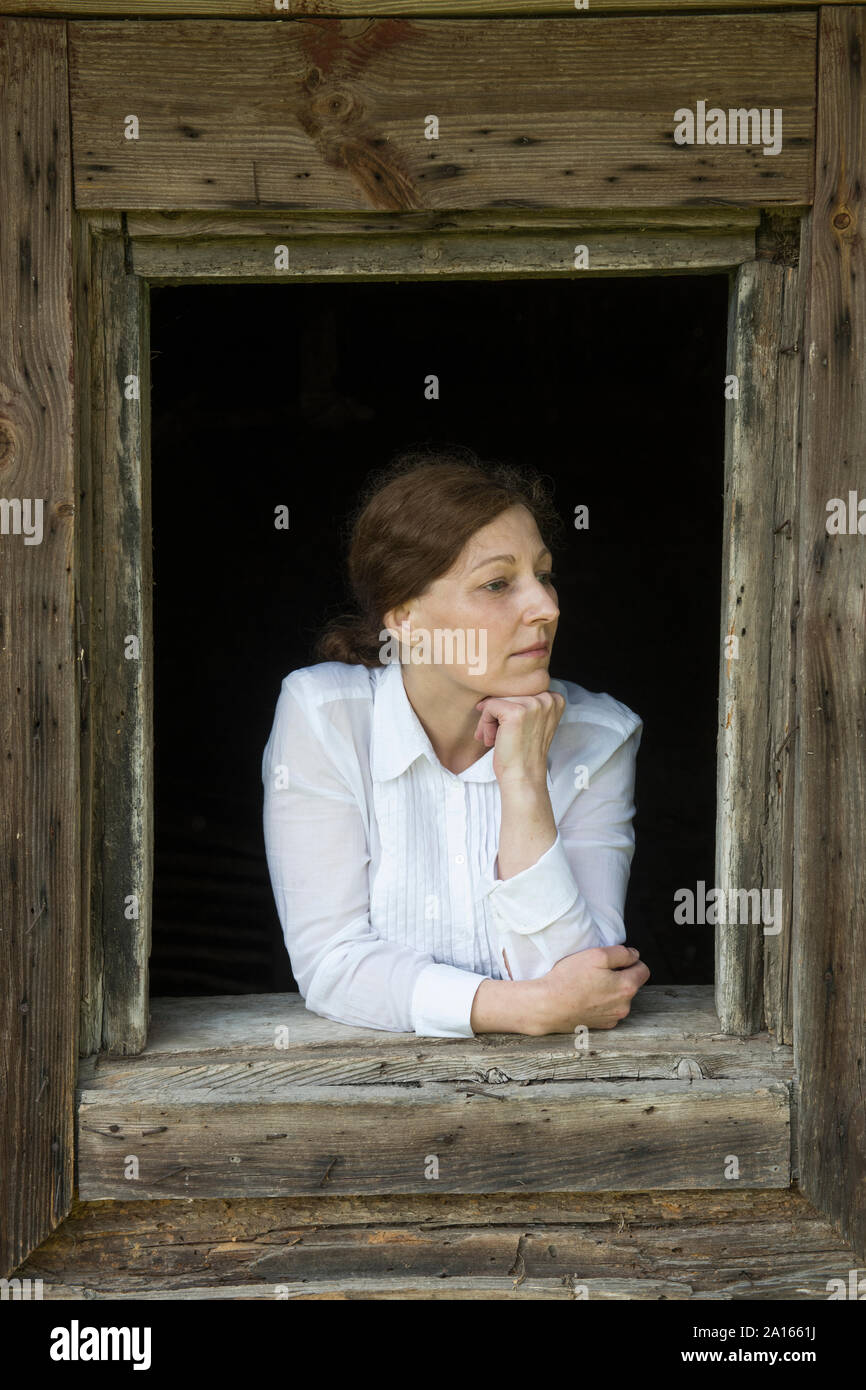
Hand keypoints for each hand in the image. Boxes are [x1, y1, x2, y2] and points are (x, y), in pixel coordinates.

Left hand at [473, 690, 565, 789]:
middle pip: (508, 693)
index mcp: (555, 699)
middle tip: (495, 736)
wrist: (523, 777)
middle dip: (496, 715)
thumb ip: (525, 703)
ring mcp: (533, 704)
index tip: (506, 728)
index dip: (508, 708)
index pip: (520, 690)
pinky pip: (489, 706)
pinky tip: (490, 739)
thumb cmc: (523, 753)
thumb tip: (494, 689)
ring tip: (493, 739)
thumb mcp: (532, 722)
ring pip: (497, 700)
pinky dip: (484, 723)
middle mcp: (547, 698)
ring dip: (488, 721)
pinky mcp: (516, 712)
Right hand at [532, 944, 650, 1033]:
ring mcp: (613, 1018)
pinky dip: (601, 1003)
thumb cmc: (570, 978)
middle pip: (631, 984)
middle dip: (619, 976)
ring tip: (588, 985)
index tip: (612, 960)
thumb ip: (621, 953)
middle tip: (596, 971)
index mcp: (627, 987)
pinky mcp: (601, 1026)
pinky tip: (585, 998)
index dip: (630, 961)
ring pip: (619, 998)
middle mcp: (624, 1006)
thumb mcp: (597, 954)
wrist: (547, 1006)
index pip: (643, 969)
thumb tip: (635, 955)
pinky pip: (608, 1010)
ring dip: (610, 990)